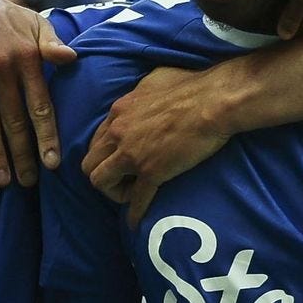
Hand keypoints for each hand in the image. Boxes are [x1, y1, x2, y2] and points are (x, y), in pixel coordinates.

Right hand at [0, 0, 74, 187]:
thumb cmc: (5, 17)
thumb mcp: (33, 23)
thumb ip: (52, 44)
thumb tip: (72, 58)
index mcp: (26, 57)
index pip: (40, 105)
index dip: (46, 137)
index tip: (52, 163)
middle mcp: (0, 67)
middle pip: (14, 121)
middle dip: (22, 155)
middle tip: (29, 182)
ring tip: (4, 182)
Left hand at [83, 65, 233, 225]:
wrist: (213, 101)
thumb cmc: (191, 85)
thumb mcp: (153, 80)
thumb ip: (140, 93)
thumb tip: (144, 94)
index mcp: (118, 112)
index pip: (96, 140)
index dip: (106, 155)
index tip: (120, 161)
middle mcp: (118, 133)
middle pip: (90, 163)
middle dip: (103, 174)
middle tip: (122, 179)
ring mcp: (133, 154)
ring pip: (101, 183)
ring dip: (113, 192)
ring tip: (131, 194)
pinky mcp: (152, 172)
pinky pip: (136, 200)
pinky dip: (135, 214)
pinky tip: (136, 222)